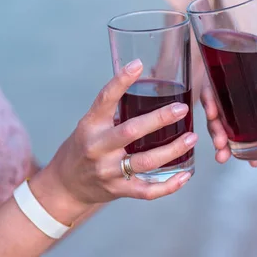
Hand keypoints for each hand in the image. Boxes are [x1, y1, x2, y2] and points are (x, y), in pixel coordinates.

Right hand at [35, 59, 196, 219]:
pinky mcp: (118, 190)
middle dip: (160, 119)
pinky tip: (186, 175)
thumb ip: (114, 111)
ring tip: (192, 137)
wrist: (64, 187)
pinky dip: (169, 185)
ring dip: (173, 150)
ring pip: (146, 161)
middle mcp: (98, 147)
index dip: (120, 81)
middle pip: (131, 131)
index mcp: (91, 125)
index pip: (105, 99)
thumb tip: (147, 83)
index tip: (137, 65)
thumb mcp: (90, 126)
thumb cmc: (83, 149)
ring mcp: (108, 170)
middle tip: (182, 109)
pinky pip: (147, 191)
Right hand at [201, 55, 256, 164]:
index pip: (222, 78)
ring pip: (234, 125)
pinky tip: (250, 162)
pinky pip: (254, 141)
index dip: (210, 94)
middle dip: (215, 125)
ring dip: (225, 140)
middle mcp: (254, 90)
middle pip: (223, 106)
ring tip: (224, 156)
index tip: (210, 112)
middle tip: (219, 141)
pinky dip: (249, 152)